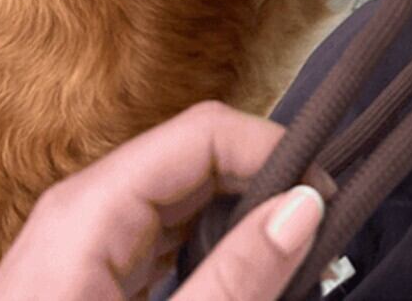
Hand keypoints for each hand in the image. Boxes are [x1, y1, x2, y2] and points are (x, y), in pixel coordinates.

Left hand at [0, 100, 323, 300]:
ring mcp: (86, 238)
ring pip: (186, 194)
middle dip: (263, 184)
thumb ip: (234, 279)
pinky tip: (242, 276)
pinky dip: (213, 245)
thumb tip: (305, 206)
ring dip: (243, 216)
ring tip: (292, 256)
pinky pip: (166, 233)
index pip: (204, 132)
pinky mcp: (93, 271)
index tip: (325, 198)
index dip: (272, 151)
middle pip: (196, 157)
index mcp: (90, 208)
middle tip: (320, 233)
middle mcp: (86, 207)